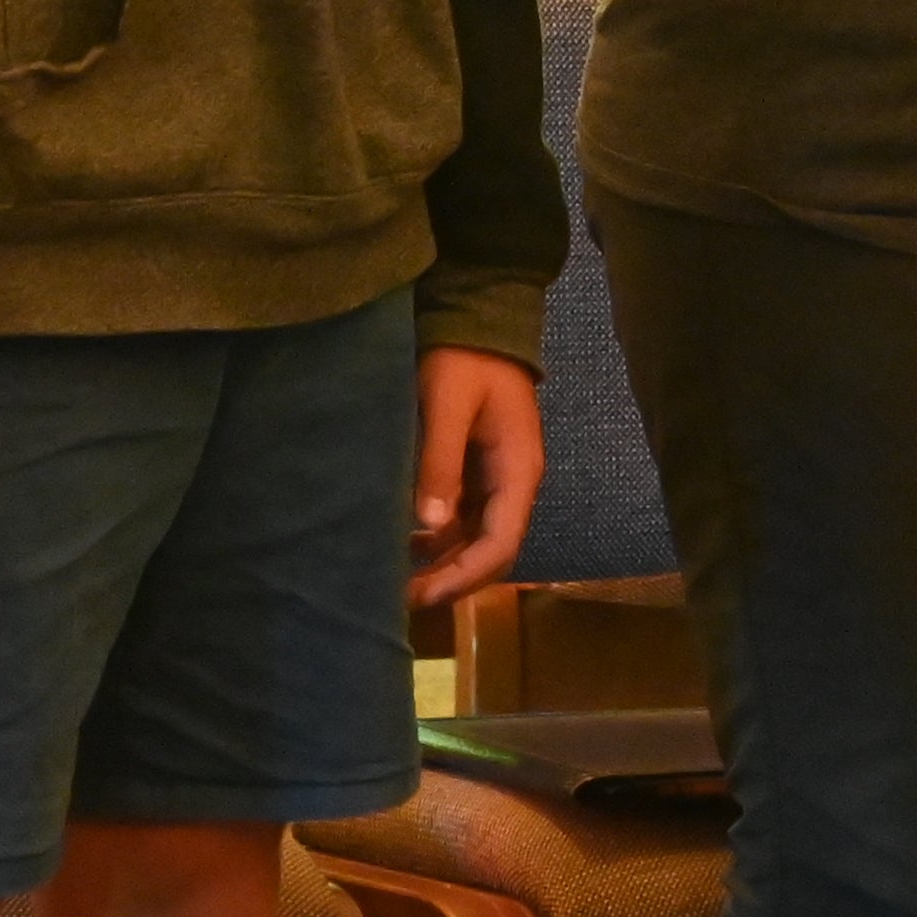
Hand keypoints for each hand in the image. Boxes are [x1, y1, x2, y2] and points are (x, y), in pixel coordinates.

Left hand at [408, 347, 544, 605]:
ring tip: (398, 580)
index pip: (500, 545)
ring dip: (443, 563)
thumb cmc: (464, 359)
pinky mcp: (476, 471)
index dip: (463, 576)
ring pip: (475, 539)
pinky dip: (438, 539)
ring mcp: (495, 479)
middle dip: (451, 578)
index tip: (422, 593)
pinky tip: (405, 546)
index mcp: (518, 472)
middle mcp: (513, 484)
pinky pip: (462, 518)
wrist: (477, 320)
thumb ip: (440, 462)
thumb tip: (430, 526)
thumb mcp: (448, 403)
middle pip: (490, 551)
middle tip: (401, 596)